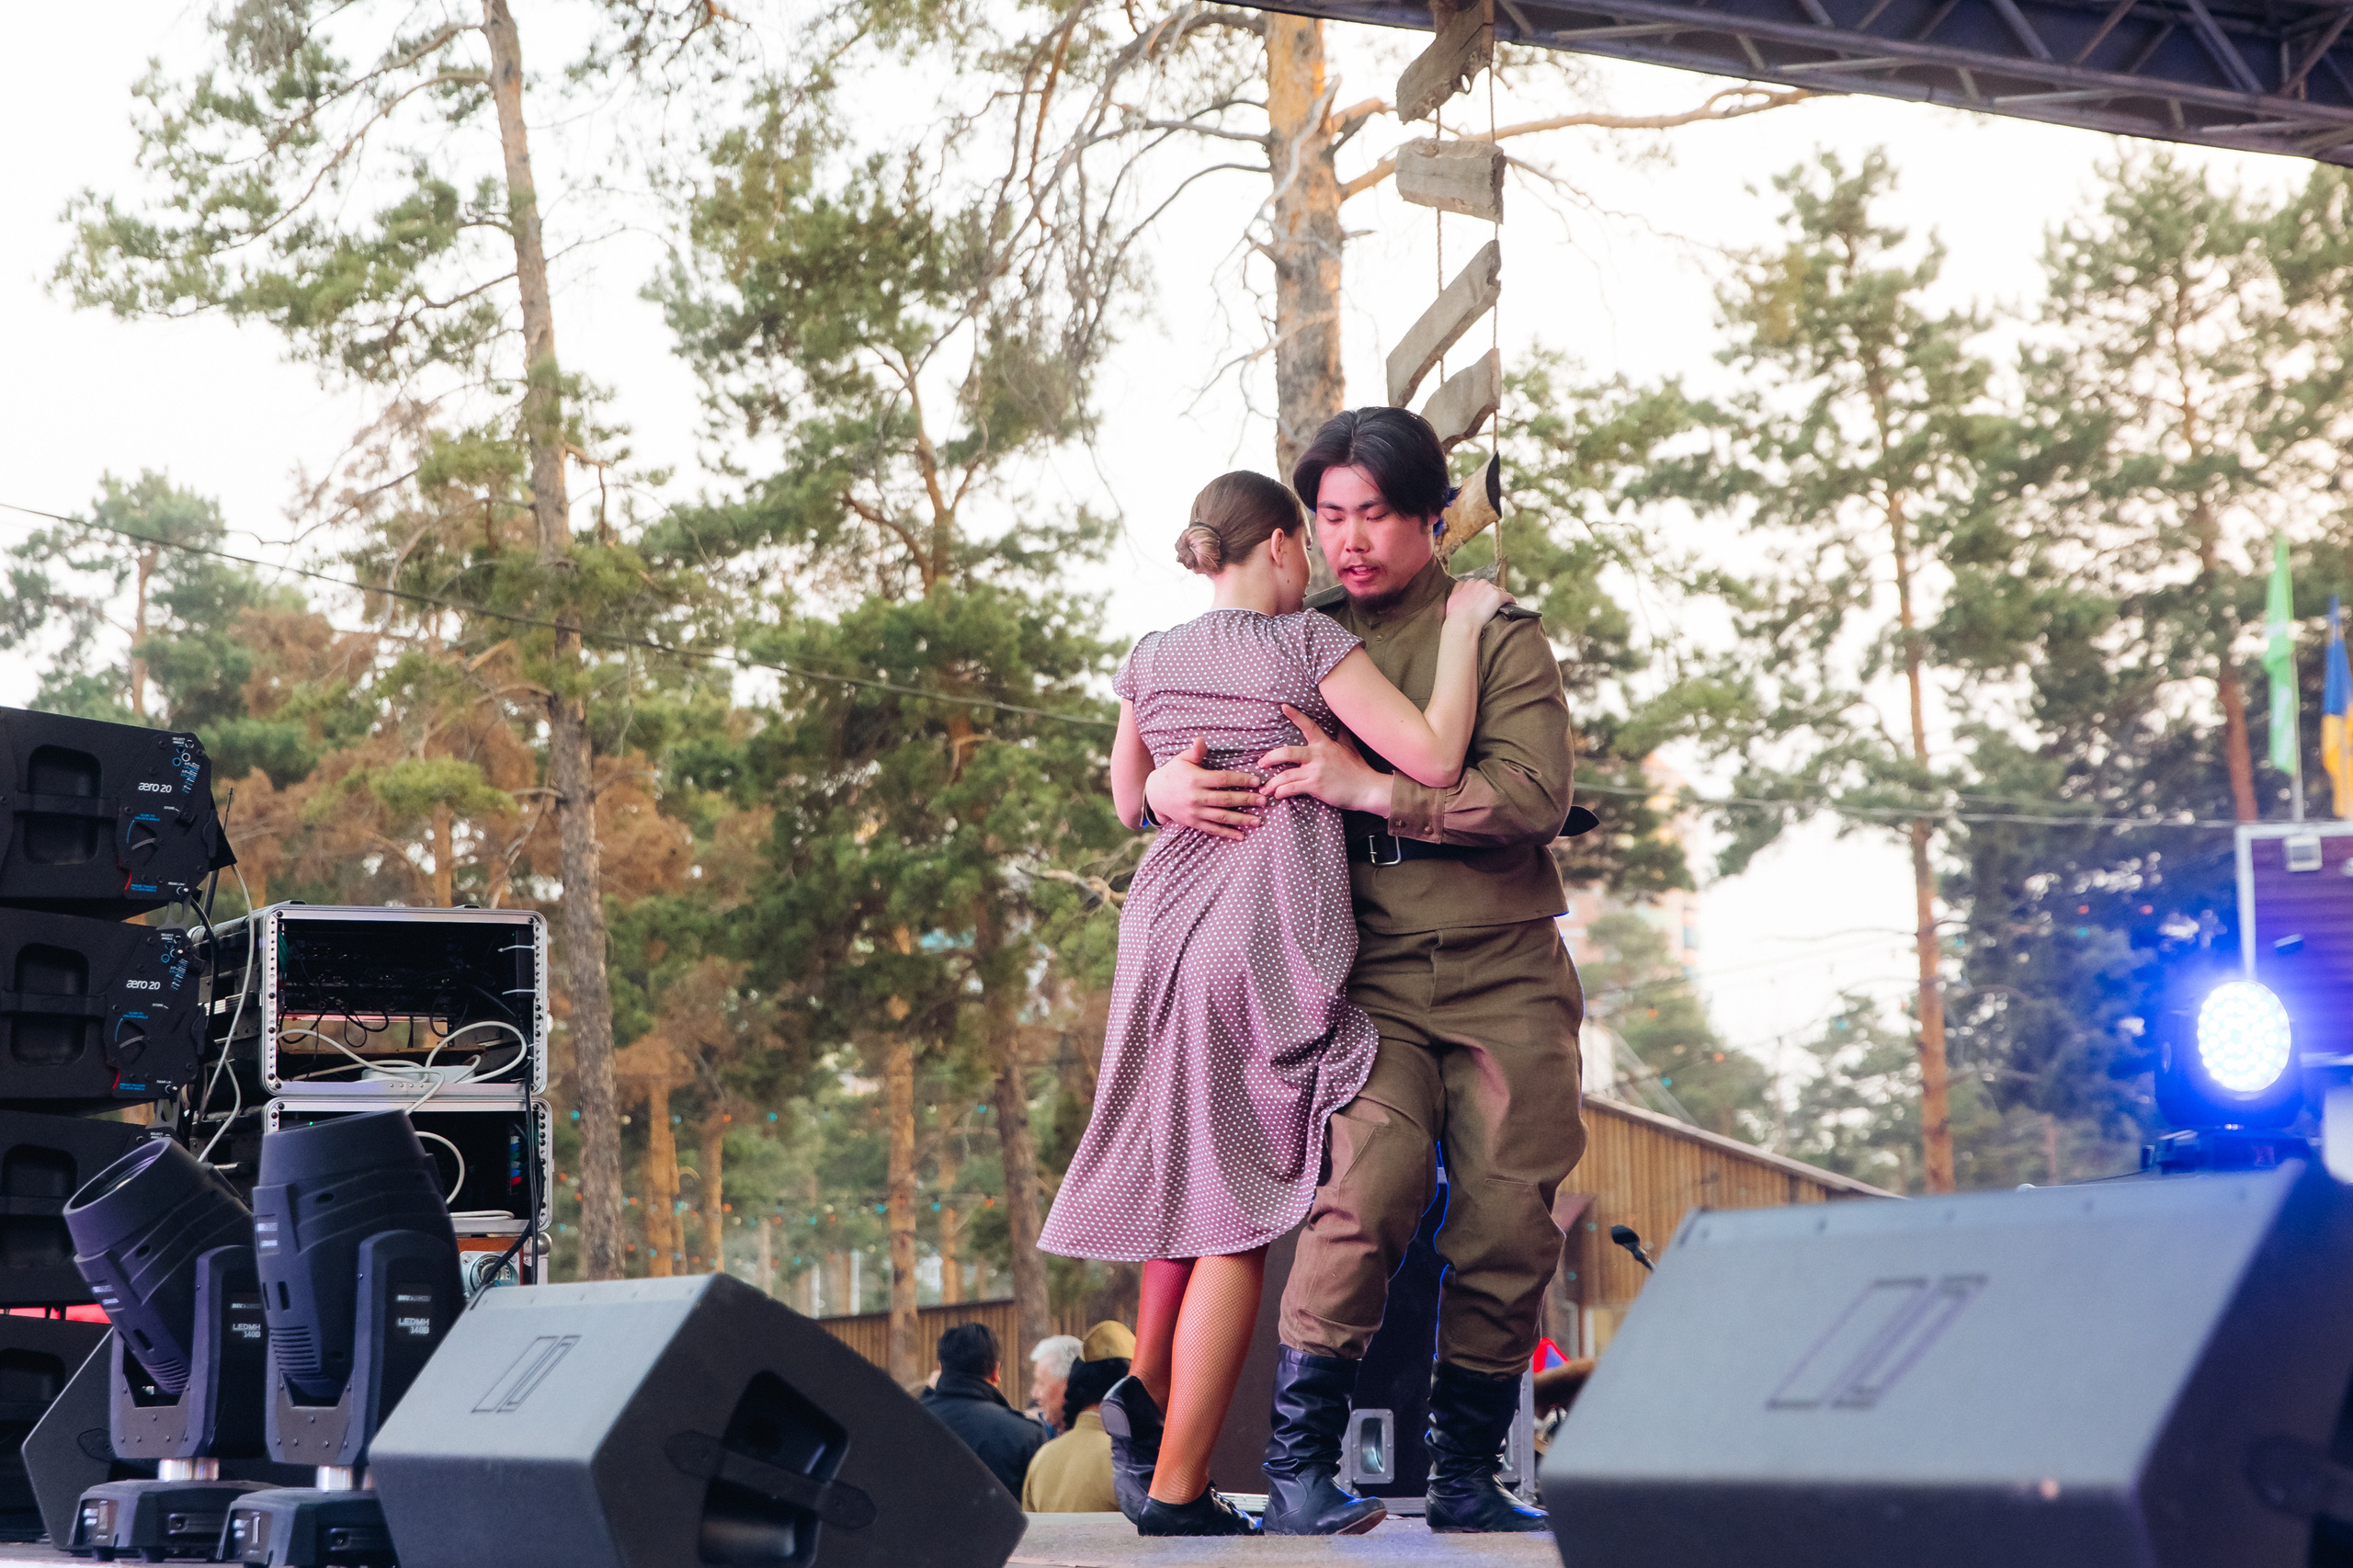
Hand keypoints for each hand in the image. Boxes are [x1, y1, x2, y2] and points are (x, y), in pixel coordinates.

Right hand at [1143, 738, 1264, 840]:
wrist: (1155, 794)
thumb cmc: (1173, 773)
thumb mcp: (1182, 759)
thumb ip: (1195, 751)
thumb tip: (1201, 739)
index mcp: (1196, 779)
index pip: (1223, 780)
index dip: (1241, 780)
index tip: (1257, 782)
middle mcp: (1196, 797)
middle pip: (1225, 799)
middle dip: (1246, 800)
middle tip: (1263, 800)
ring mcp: (1195, 812)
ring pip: (1221, 816)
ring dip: (1241, 819)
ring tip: (1258, 820)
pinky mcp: (1193, 823)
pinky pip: (1213, 829)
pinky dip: (1227, 833)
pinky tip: (1242, 836)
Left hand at [1257, 704, 1394, 816]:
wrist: (1368, 789)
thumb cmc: (1358, 769)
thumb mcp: (1349, 747)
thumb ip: (1340, 734)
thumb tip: (1340, 719)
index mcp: (1324, 744)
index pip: (1308, 726)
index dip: (1295, 715)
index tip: (1283, 706)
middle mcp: (1318, 755)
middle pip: (1287, 753)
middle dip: (1270, 758)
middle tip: (1261, 763)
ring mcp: (1317, 771)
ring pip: (1286, 775)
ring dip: (1273, 782)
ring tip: (1266, 787)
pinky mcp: (1316, 786)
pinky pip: (1293, 788)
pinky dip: (1282, 792)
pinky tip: (1277, 794)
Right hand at [1446, 578, 1510, 626]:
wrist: (1462, 623)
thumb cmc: (1455, 615)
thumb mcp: (1451, 598)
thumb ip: (1457, 589)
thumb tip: (1461, 586)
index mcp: (1469, 583)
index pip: (1479, 585)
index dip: (1481, 593)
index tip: (1482, 600)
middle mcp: (1480, 583)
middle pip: (1490, 587)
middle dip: (1490, 595)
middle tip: (1490, 606)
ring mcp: (1490, 589)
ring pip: (1499, 591)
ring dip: (1499, 598)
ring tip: (1500, 607)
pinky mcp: (1498, 596)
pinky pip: (1509, 597)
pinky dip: (1511, 601)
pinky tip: (1512, 605)